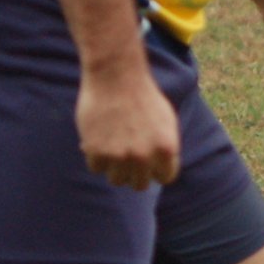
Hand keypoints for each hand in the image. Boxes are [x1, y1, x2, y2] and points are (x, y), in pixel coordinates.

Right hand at [76, 64, 179, 189]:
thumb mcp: (166, 121)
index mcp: (167, 148)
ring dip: (115, 167)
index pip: (166, 177)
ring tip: (114, 146)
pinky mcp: (97, 152)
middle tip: (128, 158)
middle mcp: (145, 157)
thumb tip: (160, 169)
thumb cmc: (143, 97)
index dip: (157, 170)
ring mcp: (120, 156)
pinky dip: (96, 156)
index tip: (150, 164)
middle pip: (139, 184)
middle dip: (135, 173)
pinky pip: (97, 168)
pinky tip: (99, 138)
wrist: (117, 78)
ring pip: (116, 180)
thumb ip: (164, 147)